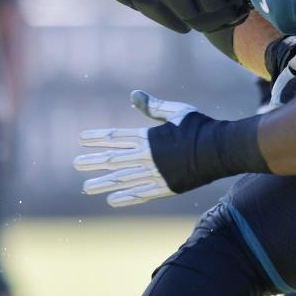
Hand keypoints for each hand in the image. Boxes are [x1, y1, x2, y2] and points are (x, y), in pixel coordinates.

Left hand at [73, 91, 195, 207]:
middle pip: (114, 160)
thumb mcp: (176, 111)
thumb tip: (133, 95)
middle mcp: (147, 157)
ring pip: (123, 180)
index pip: (116, 137)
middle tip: (76, 164)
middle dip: (93, 161)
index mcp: (148, 137)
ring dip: (103, 183)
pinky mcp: (165, 188)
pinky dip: (125, 197)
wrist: (219, 151)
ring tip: (86, 188)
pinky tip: (112, 200)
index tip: (81, 139)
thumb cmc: (199, 127)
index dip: (97, 138)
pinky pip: (140, 194)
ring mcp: (155, 174)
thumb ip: (153, 106)